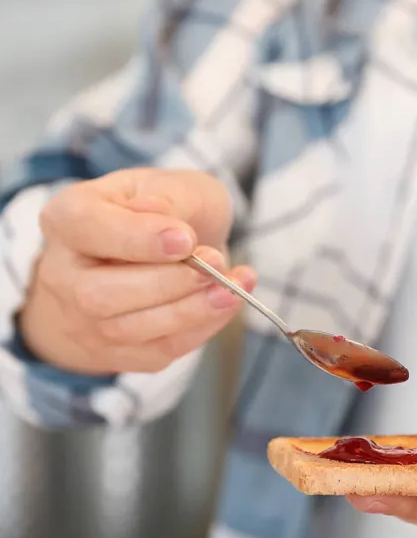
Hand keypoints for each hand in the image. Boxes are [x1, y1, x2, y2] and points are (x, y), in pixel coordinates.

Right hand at [20, 168, 255, 373]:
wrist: (167, 256)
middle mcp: (63, 274)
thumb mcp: (175, 185)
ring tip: (232, 288)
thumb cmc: (169, 214)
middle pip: (99, 294)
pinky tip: (226, 304)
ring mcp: (84, 320)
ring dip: (189, 311)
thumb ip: (170, 198)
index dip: (136, 239)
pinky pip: (158, 350)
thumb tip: (169, 229)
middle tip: (215, 265)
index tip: (185, 239)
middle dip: (166, 283)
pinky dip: (199, 328)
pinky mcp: (117, 352)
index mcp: (67, 218)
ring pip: (127, 329)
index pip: (85, 229)